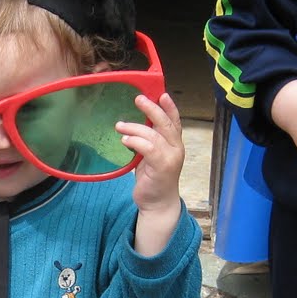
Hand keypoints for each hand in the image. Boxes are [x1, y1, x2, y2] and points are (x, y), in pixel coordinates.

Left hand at [118, 92, 185, 214]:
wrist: (157, 203)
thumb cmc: (153, 179)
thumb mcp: (151, 156)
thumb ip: (149, 141)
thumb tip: (133, 124)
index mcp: (175, 143)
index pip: (175, 121)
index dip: (169, 107)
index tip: (160, 94)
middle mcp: (177, 148)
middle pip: (166, 123)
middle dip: (152, 109)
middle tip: (138, 99)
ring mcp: (171, 157)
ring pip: (153, 134)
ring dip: (134, 128)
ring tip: (119, 126)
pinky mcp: (162, 167)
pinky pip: (148, 148)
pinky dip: (135, 141)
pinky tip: (124, 140)